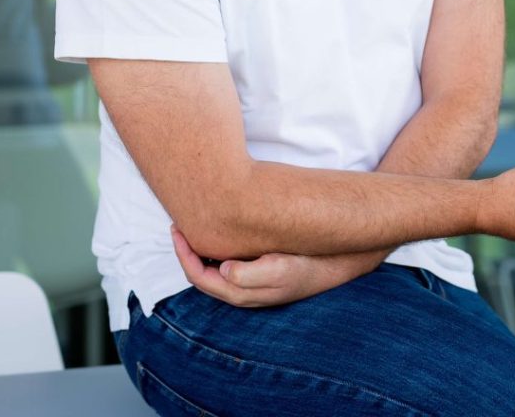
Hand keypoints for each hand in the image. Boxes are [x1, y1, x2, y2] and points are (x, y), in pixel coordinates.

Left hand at [171, 226, 387, 307]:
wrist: (336, 263)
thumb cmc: (309, 265)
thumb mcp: (282, 269)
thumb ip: (250, 274)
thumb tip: (221, 270)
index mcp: (241, 292)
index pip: (199, 276)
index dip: (183, 254)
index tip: (177, 228)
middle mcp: (242, 290)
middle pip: (201, 274)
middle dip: (187, 250)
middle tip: (178, 222)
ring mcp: (250, 282)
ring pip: (213, 268)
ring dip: (201, 249)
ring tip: (194, 225)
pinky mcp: (259, 272)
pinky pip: (228, 261)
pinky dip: (217, 248)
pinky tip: (220, 230)